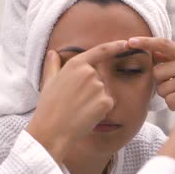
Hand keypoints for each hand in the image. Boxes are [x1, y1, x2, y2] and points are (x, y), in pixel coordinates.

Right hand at [26, 40, 128, 161]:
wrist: (52, 130)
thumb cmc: (49, 107)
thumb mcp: (48, 82)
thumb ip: (53, 66)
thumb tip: (53, 53)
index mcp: (76, 64)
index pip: (100, 51)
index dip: (115, 46)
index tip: (126, 43)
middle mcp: (89, 72)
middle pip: (100, 79)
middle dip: (92, 90)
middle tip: (75, 102)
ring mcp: (99, 87)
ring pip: (104, 92)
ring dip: (96, 101)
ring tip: (78, 109)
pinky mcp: (105, 102)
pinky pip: (108, 104)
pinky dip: (100, 111)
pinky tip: (86, 116)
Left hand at [128, 37, 174, 110]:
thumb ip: (166, 58)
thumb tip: (144, 47)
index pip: (163, 44)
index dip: (146, 42)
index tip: (130, 41)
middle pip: (156, 72)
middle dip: (161, 81)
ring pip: (161, 89)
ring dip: (167, 94)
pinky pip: (168, 101)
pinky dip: (173, 104)